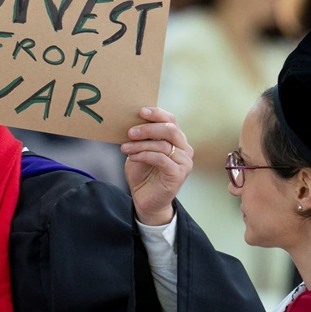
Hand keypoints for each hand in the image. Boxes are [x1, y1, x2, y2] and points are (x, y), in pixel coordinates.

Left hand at [122, 107, 191, 225]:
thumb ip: (142, 137)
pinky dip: (144, 155)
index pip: (170, 120)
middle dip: (147, 128)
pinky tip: (133, 157)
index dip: (156, 113)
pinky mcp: (179, 174)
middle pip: (169, 129)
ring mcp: (184, 162)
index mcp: (177, 139)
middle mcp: (185, 148)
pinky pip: (161, 159)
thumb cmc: (143, 174)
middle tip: (129, 132)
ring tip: (125, 148)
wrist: (145, 199)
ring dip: (141, 144)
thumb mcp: (140, 151)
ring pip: (163, 144)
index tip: (140, 111)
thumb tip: (132, 121)